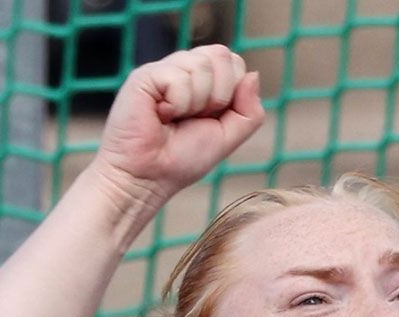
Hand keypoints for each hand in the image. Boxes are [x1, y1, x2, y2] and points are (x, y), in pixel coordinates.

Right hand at [92, 45, 263, 212]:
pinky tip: (159, 116)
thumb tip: (253, 75)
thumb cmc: (180, 160)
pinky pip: (179, 78)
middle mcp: (182, 69)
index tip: (210, 118)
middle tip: (192, 118)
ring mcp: (163, 70)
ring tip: (173, 119)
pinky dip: (177, 105)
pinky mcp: (145, 75)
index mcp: (202, 80)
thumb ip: (248, 111)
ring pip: (202, 65)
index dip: (231, 92)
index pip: (234, 62)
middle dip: (218, 95)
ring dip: (195, 103)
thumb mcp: (227, 138)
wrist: (146, 178)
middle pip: (221, 55)